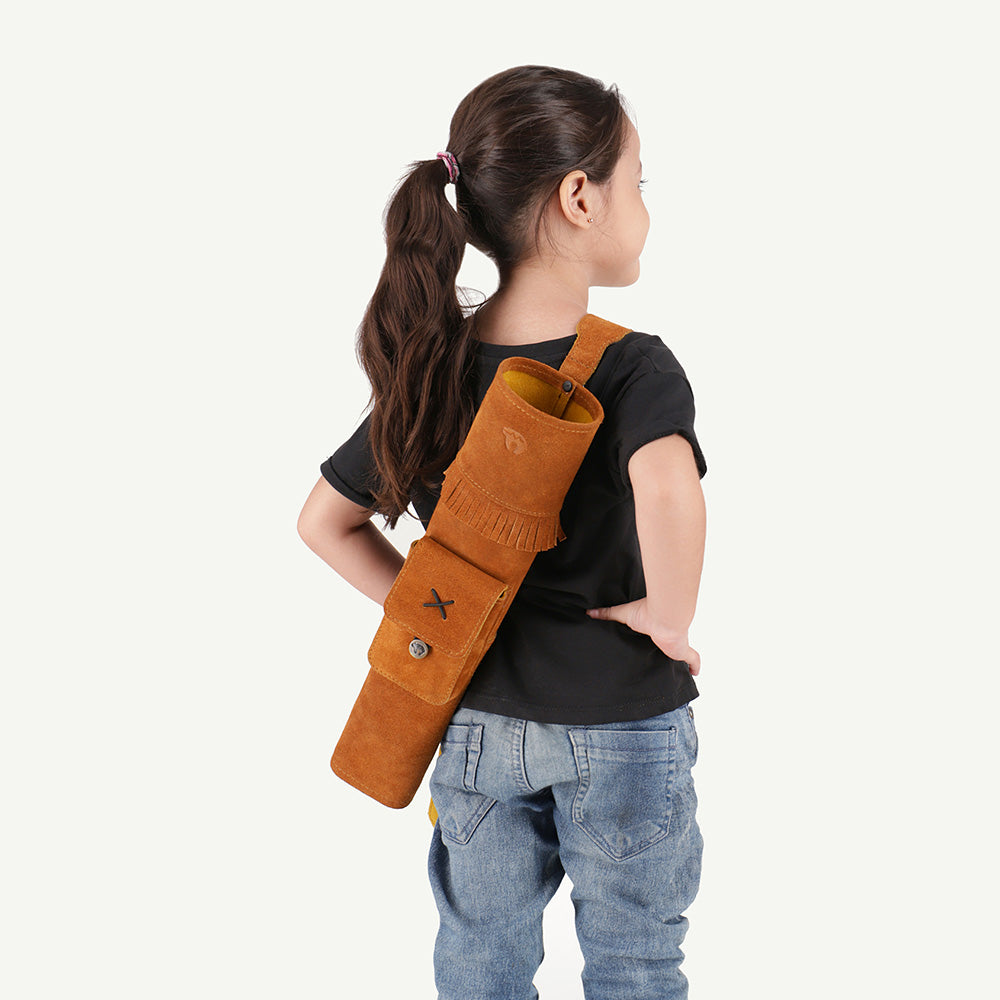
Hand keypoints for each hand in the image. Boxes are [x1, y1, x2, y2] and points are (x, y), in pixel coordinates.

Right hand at [585, 598, 700, 675]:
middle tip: (660, 663)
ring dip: (679, 661)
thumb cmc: (645, 612)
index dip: (654, 640)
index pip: (654, 636)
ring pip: (681, 655)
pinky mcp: (683, 652)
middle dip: (666, 653)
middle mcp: (667, 637)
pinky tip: (693, 674)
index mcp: (653, 628)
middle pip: (668, 647)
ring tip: (673, 672)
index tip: (650, 645)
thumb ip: (606, 614)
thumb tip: (588, 612)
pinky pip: (693, 662)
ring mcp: (676, 646)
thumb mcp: (621, 614)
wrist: (663, 616)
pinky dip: (694, 667)